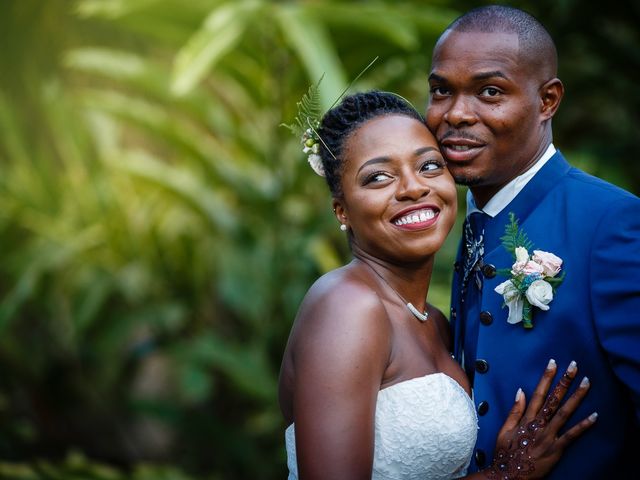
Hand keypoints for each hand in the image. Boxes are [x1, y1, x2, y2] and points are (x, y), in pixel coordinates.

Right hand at [484, 359, 596, 478]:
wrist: (508, 474)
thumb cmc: (505, 452)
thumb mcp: (504, 429)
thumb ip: (514, 410)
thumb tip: (521, 391)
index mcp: (526, 418)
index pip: (538, 393)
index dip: (546, 377)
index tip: (553, 363)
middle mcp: (538, 424)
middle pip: (554, 399)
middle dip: (564, 381)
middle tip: (574, 367)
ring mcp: (548, 436)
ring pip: (564, 413)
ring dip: (576, 397)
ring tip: (586, 383)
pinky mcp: (556, 449)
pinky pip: (572, 435)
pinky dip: (583, 426)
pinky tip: (594, 416)